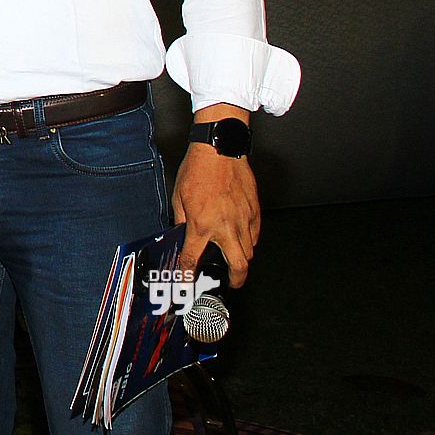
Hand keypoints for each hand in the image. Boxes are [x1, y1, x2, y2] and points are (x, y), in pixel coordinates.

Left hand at [173, 143, 259, 286]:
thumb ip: (182, 219)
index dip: (189, 272)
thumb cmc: (198, 169)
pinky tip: (242, 238)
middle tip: (231, 283)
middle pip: (239, 265)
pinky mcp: (255, 211)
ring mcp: (243, 220)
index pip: (193, 257)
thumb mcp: (178, 196)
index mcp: (201, 225)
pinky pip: (255, 235)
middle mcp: (224, 226)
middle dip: (236, 280)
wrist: (219, 151)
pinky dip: (249, 241)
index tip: (189, 278)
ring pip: (250, 252)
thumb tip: (183, 232)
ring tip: (235, 260)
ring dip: (242, 259)